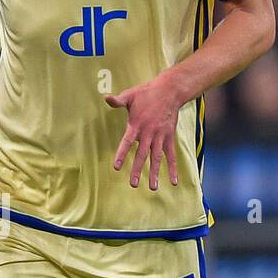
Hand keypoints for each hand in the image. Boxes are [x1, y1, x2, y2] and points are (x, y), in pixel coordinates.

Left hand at [106, 76, 180, 190]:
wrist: (170, 90)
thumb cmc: (147, 93)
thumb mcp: (130, 95)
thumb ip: (117, 100)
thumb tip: (105, 97)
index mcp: (137, 124)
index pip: (127, 142)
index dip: (121, 154)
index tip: (116, 167)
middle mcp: (149, 133)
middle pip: (142, 154)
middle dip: (137, 169)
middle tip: (132, 184)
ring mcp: (160, 136)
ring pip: (157, 157)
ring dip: (154, 173)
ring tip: (152, 187)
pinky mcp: (169, 137)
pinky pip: (171, 155)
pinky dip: (172, 168)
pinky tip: (173, 181)